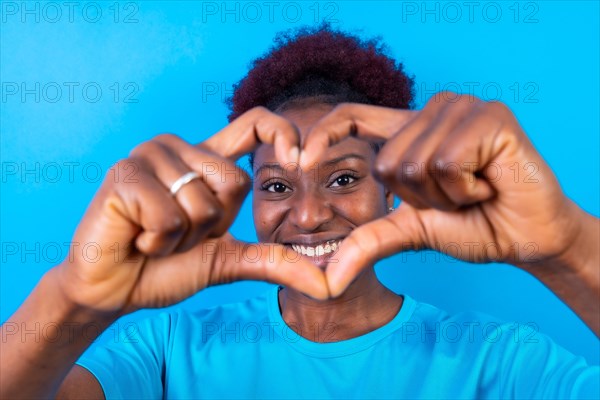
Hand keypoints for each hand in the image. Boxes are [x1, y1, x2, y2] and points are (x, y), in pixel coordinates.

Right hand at [54, 107, 327, 315]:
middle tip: (178, 234)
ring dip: (183, 239)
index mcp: (206, 159)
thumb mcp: (228, 261)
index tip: (298, 160)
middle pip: (235, 182)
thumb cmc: (166, 268)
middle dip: (213, 227)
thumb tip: (328, 286)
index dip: (283, 133)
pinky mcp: (123, 173)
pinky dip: (158, 242)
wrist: (113, 289)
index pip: (254, 124)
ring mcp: (149, 155)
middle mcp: (179, 148)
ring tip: (153, 236)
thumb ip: (274, 262)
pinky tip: (136, 238)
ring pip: (202, 203)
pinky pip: (169, 217)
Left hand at [301, 94, 583, 295]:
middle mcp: (433, 110)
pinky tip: (488, 184)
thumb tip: (327, 282)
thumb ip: (367, 243)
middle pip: (387, 161)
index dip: (324, 134)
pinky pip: (447, 162)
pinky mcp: (490, 116)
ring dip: (444, 196)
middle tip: (455, 198)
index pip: (353, 116)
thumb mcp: (410, 231)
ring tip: (473, 191)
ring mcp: (462, 107)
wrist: (525, 238)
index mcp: (409, 130)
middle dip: (418, 198)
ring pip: (416, 162)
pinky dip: (464, 189)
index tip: (298, 160)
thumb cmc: (471, 227)